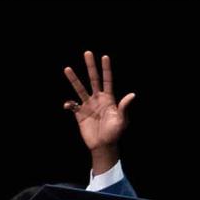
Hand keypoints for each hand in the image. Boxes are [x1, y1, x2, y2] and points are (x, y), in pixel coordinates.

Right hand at [63, 51, 133, 171]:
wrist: (103, 146)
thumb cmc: (115, 133)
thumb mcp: (122, 120)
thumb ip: (124, 107)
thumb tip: (132, 95)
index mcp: (108, 99)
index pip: (107, 80)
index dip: (106, 69)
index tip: (105, 56)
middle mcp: (98, 99)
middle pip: (93, 79)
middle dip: (90, 67)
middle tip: (87, 53)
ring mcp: (88, 105)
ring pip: (80, 89)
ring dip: (74, 79)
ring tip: (67, 69)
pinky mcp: (79, 114)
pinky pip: (72, 105)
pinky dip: (69, 104)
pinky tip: (68, 105)